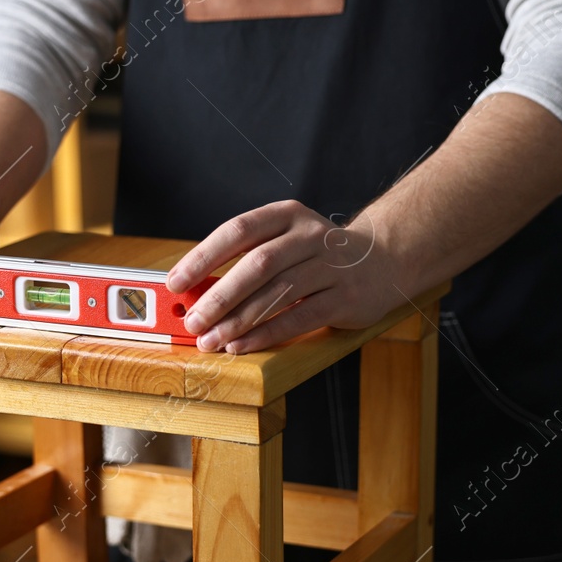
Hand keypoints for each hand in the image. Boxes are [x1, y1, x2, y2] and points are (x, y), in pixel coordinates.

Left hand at [165, 200, 393, 352]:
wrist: (385, 260)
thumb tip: (197, 292)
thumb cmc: (319, 255)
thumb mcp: (286, 242)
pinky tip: (241, 345)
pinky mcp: (345, 298)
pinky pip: (299, 318)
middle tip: (192, 320)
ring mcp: (331, 266)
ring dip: (238, 320)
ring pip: (277, 293)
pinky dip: (265, 334)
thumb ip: (247, 260)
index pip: (239, 230)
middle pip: (257, 264)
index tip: (177, 281)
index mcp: (287, 215)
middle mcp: (310, 236)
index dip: (204, 256)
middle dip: (219, 295)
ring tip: (211, 339)